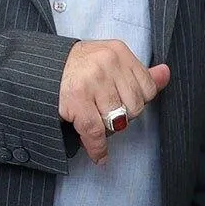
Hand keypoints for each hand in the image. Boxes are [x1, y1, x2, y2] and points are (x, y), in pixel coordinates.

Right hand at [57, 40, 168, 164]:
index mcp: (118, 51)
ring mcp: (91, 80)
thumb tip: (166, 73)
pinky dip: (98, 148)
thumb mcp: (109, 61)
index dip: (136, 102)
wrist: (38, 68)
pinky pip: (96, 131)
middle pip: (134, 106)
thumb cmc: (77, 67)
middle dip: (122, 116)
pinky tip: (99, 154)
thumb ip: (139, 72)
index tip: (121, 103)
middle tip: (104, 112)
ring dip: (107, 129)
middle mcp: (107, 62)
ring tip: (95, 121)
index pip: (147, 87)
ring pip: (117, 120)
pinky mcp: (76, 99)